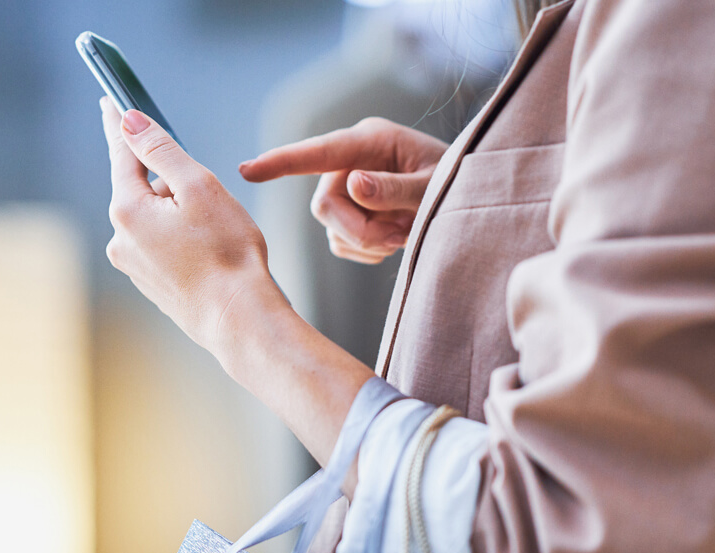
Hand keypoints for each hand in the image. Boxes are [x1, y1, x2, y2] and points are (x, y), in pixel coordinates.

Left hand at [100, 97, 281, 348]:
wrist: (239, 319)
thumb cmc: (227, 252)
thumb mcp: (198, 186)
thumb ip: (161, 150)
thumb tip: (129, 122)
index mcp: (128, 209)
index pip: (121, 153)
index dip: (119, 124)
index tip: (109, 100)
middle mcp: (120, 238)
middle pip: (142, 187)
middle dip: (170, 180)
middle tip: (207, 196)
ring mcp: (133, 264)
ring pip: (154, 216)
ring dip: (179, 211)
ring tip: (214, 232)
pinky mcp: (149, 282)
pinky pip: (161, 243)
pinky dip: (181, 237)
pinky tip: (208, 251)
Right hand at [239, 117, 448, 263]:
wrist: (468, 197)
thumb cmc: (456, 181)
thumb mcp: (434, 185)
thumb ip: (394, 188)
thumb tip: (352, 185)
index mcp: (370, 140)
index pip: (317, 153)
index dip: (280, 163)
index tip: (246, 171)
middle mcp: (351, 161)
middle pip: (324, 205)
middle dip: (358, 230)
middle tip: (398, 239)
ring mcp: (348, 187)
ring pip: (333, 228)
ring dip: (369, 241)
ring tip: (405, 233)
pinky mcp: (351, 213)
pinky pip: (341, 242)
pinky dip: (367, 249)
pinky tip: (395, 240)